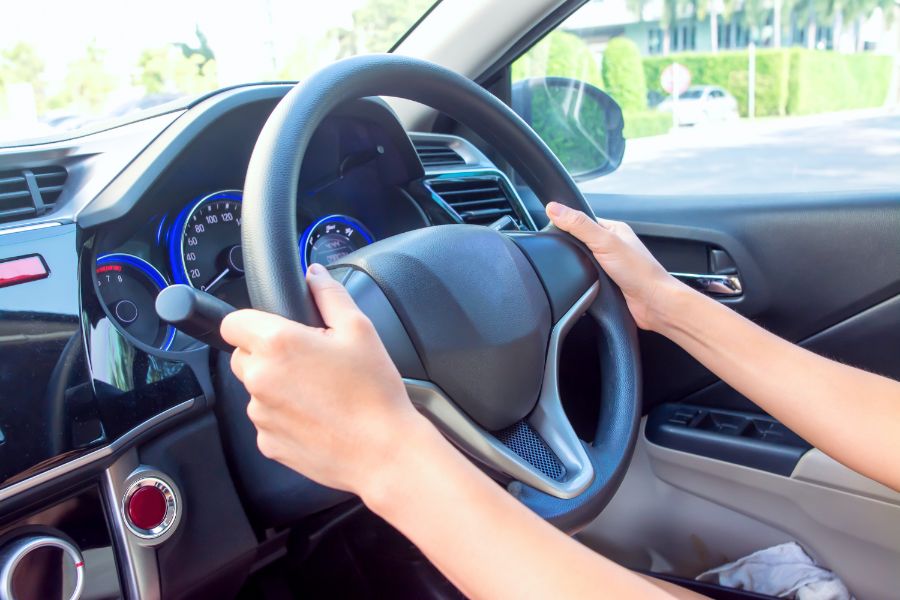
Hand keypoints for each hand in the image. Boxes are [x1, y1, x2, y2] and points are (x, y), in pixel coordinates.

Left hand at [220, 263, 427, 497]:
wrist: (384, 452)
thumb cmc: (374, 393)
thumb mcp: (360, 330)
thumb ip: (330, 295)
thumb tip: (314, 275)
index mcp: (277, 344)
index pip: (233, 322)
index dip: (254, 321)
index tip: (275, 328)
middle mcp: (260, 379)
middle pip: (243, 355)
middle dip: (268, 353)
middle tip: (310, 359)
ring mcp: (261, 415)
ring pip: (257, 389)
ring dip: (278, 386)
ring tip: (320, 391)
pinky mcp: (267, 444)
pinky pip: (268, 419)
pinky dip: (285, 416)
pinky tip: (318, 416)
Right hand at [546, 202, 681, 330]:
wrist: (653, 304)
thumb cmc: (639, 272)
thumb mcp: (605, 242)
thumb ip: (579, 225)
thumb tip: (554, 208)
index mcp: (614, 230)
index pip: (583, 221)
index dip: (568, 225)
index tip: (554, 230)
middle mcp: (613, 247)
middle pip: (580, 244)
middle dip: (573, 252)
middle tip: (570, 256)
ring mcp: (611, 266)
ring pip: (583, 264)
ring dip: (579, 270)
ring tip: (580, 272)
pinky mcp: (607, 284)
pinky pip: (587, 280)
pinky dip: (583, 284)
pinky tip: (584, 285)